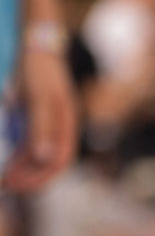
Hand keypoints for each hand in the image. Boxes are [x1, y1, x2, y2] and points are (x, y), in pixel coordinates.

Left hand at [3, 45, 77, 192]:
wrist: (36, 49)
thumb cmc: (38, 71)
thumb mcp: (38, 98)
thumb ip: (41, 128)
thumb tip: (44, 159)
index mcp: (67, 127)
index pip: (58, 162)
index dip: (39, 177)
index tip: (15, 183)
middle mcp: (62, 131)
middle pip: (49, 165)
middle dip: (28, 178)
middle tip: (5, 185)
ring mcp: (50, 129)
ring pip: (38, 160)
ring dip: (22, 171)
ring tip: (3, 179)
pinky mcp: (38, 125)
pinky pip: (30, 148)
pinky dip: (19, 159)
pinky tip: (7, 164)